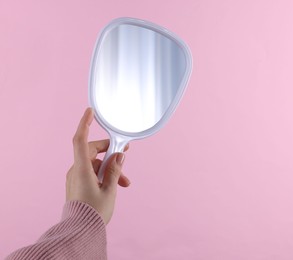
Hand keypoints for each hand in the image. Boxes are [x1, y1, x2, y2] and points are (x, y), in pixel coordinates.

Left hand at [66, 108, 129, 223]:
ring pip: (96, 164)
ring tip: (125, 182)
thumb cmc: (94, 212)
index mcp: (82, 170)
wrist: (80, 230)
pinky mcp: (79, 183)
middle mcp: (76, 170)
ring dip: (111, 168)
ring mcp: (76, 177)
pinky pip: (93, 172)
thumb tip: (119, 156)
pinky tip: (116, 184)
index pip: (80, 140)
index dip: (84, 123)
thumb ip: (115, 171)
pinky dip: (105, 174)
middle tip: (125, 156)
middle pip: (93, 151)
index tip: (90, 110)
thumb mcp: (110, 191)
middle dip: (111, 154)